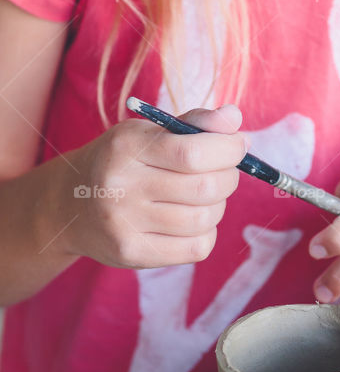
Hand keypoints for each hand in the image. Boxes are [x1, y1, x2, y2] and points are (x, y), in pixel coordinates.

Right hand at [62, 105, 245, 268]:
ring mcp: (123, 225)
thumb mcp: (149, 131)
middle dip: (228, 177)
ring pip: (203, 220)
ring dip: (218, 206)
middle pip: (203, 189)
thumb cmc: (123, 160)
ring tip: (205, 196)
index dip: (228, 149)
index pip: (193, 153)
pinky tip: (192, 221)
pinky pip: (195, 248)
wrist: (70, 203)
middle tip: (224, 171)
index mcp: (127, 148)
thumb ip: (194, 123)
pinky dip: (206, 232)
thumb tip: (235, 117)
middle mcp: (121, 187)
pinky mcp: (131, 253)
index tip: (238, 145)